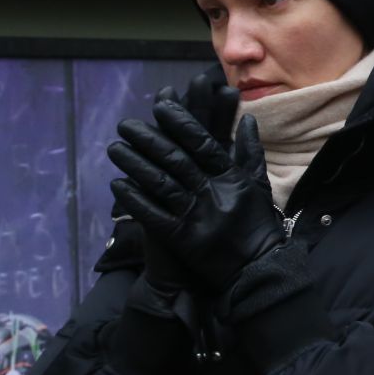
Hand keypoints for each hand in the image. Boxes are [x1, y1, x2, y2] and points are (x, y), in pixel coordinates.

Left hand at [109, 101, 278, 297]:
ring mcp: (195, 214)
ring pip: (160, 183)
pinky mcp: (181, 237)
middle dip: (148, 139)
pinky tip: (117, 184)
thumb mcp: (259, 184)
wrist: (256, 269)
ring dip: (134, 164)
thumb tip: (247, 118)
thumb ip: (251, 151)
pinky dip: (134, 199)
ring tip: (114, 148)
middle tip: (125, 124)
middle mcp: (212, 192)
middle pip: (176, 159)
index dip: (181, 123)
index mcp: (230, 176)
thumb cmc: (257, 224)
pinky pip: (152, 214)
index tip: (160, 105)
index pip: (202, 142)